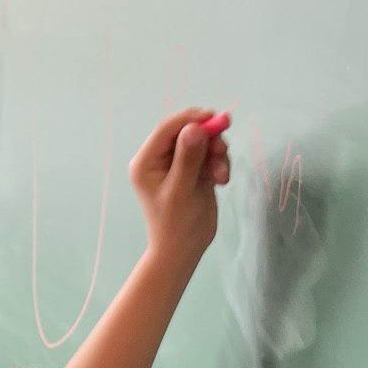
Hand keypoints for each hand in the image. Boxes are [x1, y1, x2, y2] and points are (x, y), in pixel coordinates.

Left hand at [128, 108, 231, 265]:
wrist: (184, 250)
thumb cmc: (175, 224)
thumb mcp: (181, 190)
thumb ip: (188, 158)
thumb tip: (195, 128)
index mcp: (146, 161)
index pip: (167, 129)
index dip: (190, 119)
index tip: (213, 117)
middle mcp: (160, 159)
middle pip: (187, 131)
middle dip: (208, 138)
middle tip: (222, 150)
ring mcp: (178, 164)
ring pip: (202, 142)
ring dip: (216, 154)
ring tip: (221, 175)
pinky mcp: (194, 170)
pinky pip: (210, 155)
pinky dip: (219, 163)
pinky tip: (221, 180)